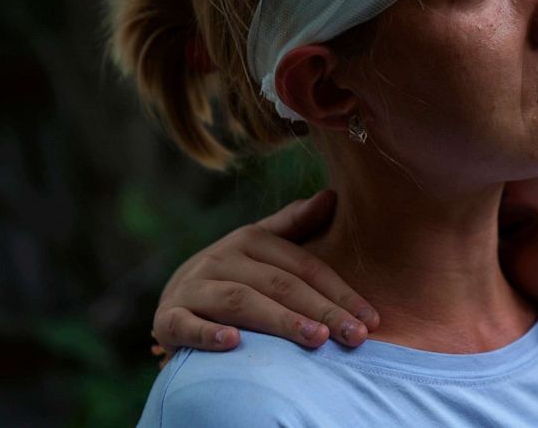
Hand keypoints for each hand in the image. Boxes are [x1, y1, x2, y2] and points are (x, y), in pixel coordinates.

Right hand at [151, 189, 378, 360]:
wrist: (177, 297)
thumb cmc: (237, 273)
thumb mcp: (265, 246)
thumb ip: (296, 224)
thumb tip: (331, 195)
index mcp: (251, 239)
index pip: (304, 268)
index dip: (340, 293)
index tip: (371, 319)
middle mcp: (221, 258)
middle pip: (280, 285)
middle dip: (322, 311)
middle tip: (355, 335)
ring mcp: (193, 287)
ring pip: (241, 302)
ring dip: (280, 320)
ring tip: (316, 339)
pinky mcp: (167, 319)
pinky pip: (186, 325)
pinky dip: (208, 334)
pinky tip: (233, 343)